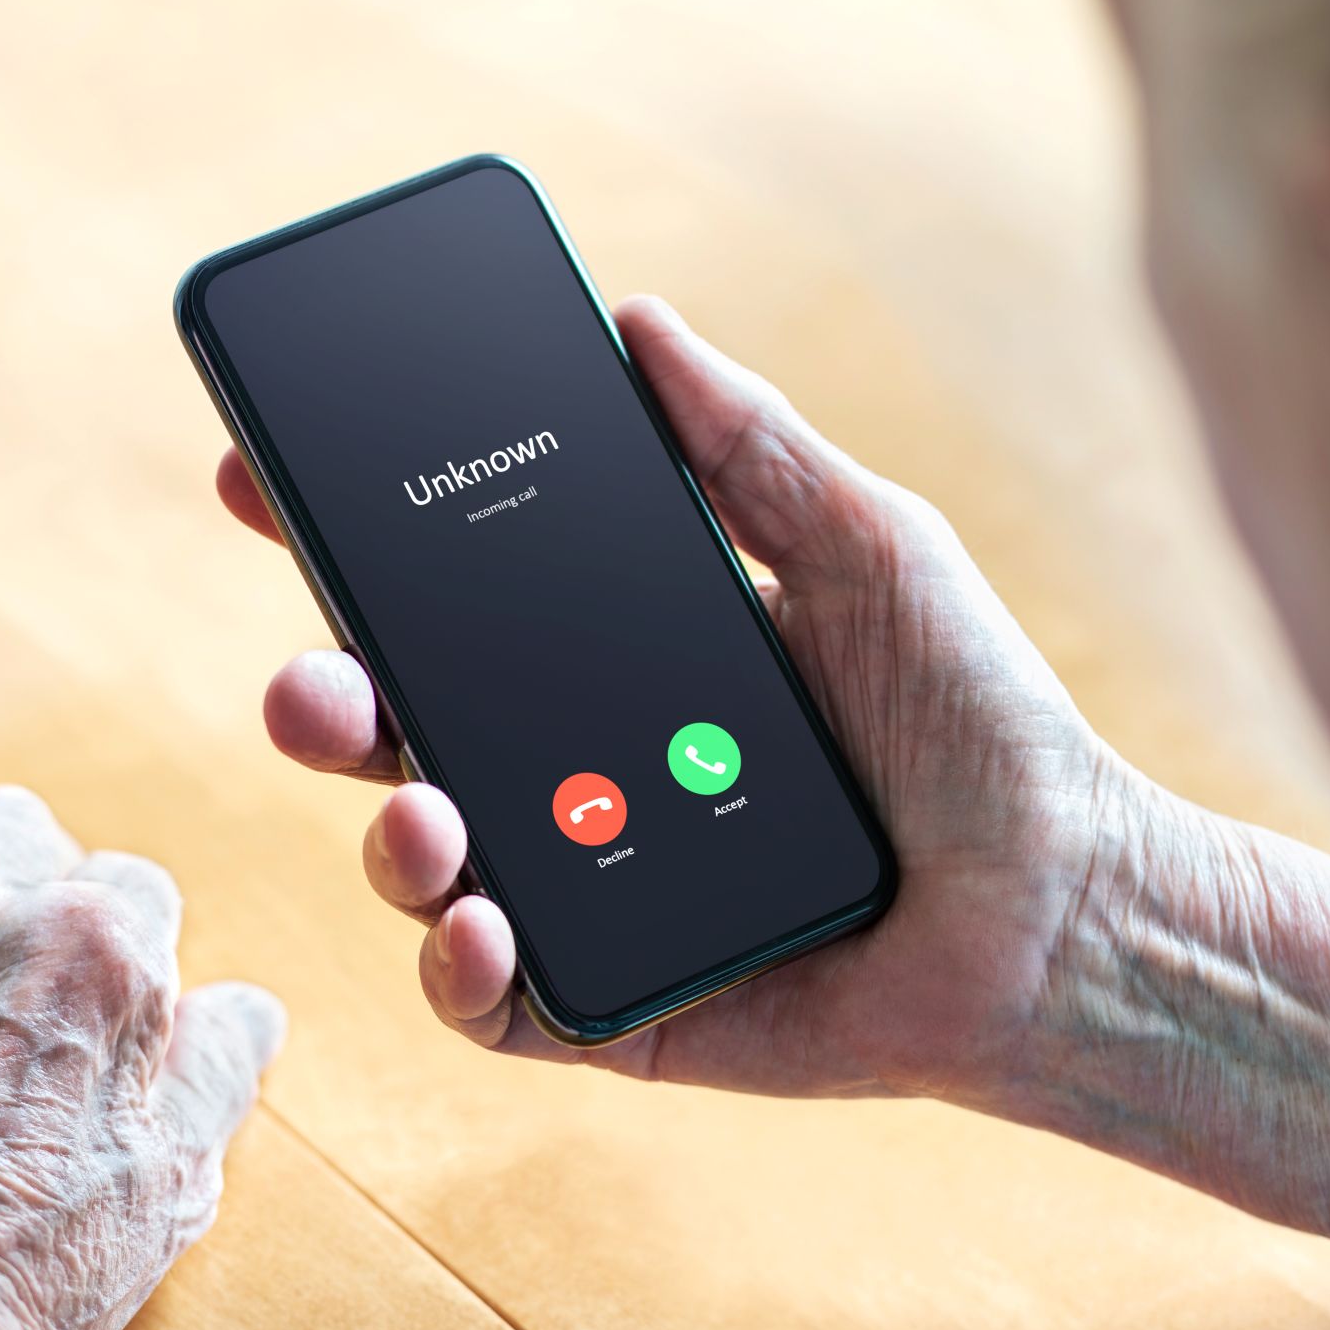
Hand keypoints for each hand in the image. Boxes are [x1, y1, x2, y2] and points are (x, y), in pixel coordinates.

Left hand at [0, 784, 283, 1329]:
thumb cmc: (29, 1266)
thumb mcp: (176, 1174)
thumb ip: (218, 1065)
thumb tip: (240, 1009)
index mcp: (88, 947)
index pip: (137, 884)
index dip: (138, 949)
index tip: (123, 1005)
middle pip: (4, 826)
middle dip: (26, 872)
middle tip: (27, 962)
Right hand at [217, 294, 1132, 1101]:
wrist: (1067, 911)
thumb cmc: (982, 729)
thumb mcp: (871, 551)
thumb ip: (751, 447)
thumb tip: (635, 318)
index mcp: (621, 659)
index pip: (450, 599)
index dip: (344, 546)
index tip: (262, 480)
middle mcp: (579, 773)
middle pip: (401, 732)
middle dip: (322, 700)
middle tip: (317, 682)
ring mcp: (586, 892)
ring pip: (422, 867)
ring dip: (391, 839)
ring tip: (431, 818)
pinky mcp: (614, 1010)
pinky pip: (491, 1005)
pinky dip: (460, 974)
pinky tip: (483, 929)